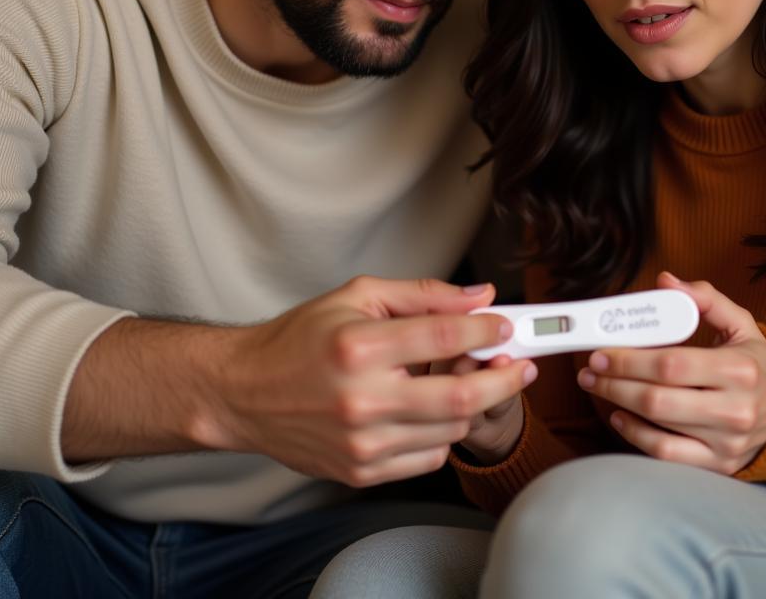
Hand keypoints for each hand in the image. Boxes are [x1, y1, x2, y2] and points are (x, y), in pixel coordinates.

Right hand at [202, 276, 534, 486]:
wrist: (244, 393)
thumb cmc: (299, 339)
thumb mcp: (357, 297)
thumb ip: (423, 294)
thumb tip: (480, 296)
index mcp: (360, 347)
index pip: (445, 337)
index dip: (487, 330)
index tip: (505, 326)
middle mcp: (362, 399)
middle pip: (460, 396)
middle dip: (504, 379)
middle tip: (522, 365)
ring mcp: (362, 442)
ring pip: (450, 430)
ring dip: (473, 405)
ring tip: (471, 380)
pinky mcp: (360, 471)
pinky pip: (428, 458)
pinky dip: (443, 433)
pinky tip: (434, 410)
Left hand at [577, 272, 765, 473]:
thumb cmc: (755, 364)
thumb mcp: (741, 324)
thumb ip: (705, 299)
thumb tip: (665, 281)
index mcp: (740, 369)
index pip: (673, 364)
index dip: (631, 359)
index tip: (603, 351)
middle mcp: (736, 410)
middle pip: (659, 399)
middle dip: (615, 383)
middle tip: (590, 369)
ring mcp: (726, 443)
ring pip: (659, 427)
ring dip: (618, 404)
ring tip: (598, 386)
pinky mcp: (717, 465)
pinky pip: (666, 455)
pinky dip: (636, 436)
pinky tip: (619, 415)